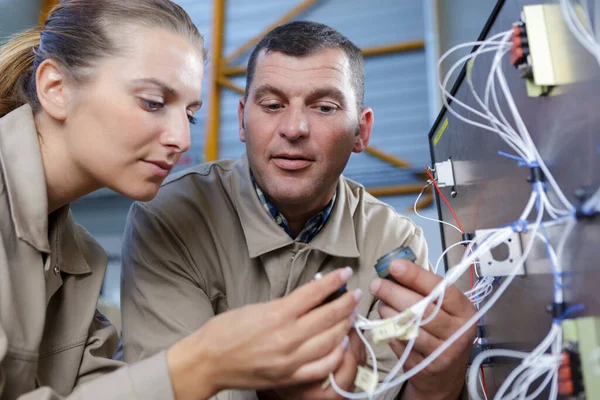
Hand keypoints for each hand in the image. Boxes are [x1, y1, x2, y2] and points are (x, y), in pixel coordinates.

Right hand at [167, 267, 361, 399]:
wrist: (207, 362)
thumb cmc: (224, 331)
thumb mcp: (255, 307)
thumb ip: (284, 305)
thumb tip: (310, 297)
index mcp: (276, 314)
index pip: (314, 293)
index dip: (333, 281)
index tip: (345, 272)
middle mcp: (287, 337)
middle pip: (328, 316)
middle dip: (346, 303)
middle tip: (354, 294)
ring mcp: (290, 360)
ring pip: (331, 341)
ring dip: (345, 326)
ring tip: (350, 316)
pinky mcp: (289, 377)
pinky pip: (322, 367)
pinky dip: (336, 354)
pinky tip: (341, 344)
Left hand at [369, 260, 475, 399]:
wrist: (445, 375)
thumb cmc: (443, 332)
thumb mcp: (445, 310)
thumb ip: (426, 291)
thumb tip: (395, 268)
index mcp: (465, 311)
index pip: (441, 289)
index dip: (416, 276)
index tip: (394, 265)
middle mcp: (458, 332)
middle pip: (421, 308)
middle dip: (393, 292)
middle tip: (376, 284)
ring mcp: (442, 352)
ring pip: (409, 327)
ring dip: (388, 312)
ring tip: (380, 304)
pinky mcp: (425, 366)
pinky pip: (401, 343)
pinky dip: (389, 331)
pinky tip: (385, 324)